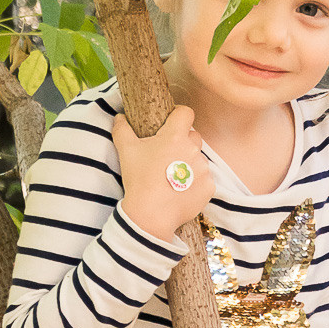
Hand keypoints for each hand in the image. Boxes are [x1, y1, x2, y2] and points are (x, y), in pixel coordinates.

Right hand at [112, 104, 214, 241]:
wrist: (150, 214)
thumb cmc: (138, 179)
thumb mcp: (126, 151)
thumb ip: (122, 129)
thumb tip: (119, 117)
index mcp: (175, 136)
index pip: (185, 113)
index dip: (178, 114)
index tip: (171, 122)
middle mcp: (194, 149)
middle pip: (193, 136)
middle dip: (183, 142)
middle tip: (167, 156)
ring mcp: (204, 169)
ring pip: (199, 159)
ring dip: (189, 163)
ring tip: (172, 177)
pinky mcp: (209, 186)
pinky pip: (204, 179)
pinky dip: (195, 183)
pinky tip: (180, 191)